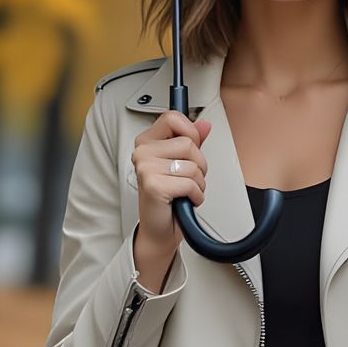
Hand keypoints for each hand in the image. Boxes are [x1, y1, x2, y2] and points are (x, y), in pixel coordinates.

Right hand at [132, 110, 211, 260]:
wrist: (160, 228)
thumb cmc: (169, 197)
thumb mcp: (182, 163)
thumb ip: (193, 141)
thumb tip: (205, 125)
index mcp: (147, 142)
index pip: (173, 118)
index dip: (191, 132)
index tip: (192, 147)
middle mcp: (142, 152)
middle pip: (189, 144)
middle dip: (199, 164)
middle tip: (187, 178)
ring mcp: (145, 168)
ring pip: (193, 165)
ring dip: (198, 182)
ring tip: (185, 190)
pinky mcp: (153, 185)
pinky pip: (190, 183)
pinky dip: (196, 195)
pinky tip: (186, 199)